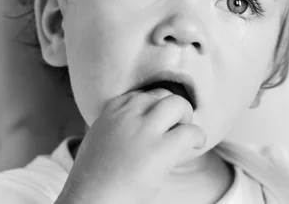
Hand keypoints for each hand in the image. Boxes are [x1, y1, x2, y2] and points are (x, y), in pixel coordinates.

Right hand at [56, 89, 205, 203]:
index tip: (160, 121)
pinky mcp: (159, 150)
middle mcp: (128, 115)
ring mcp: (144, 130)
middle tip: (177, 126)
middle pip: (161, 95)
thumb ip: (116, 125)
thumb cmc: (93, 179)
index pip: (142, 95)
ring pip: (177, 104)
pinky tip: (195, 145)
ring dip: (187, 116)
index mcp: (111, 112)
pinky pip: (189, 131)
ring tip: (186, 134)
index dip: (156, 107)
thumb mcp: (98, 139)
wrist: (90, 201)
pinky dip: (198, 137)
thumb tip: (136, 125)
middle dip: (173, 107)